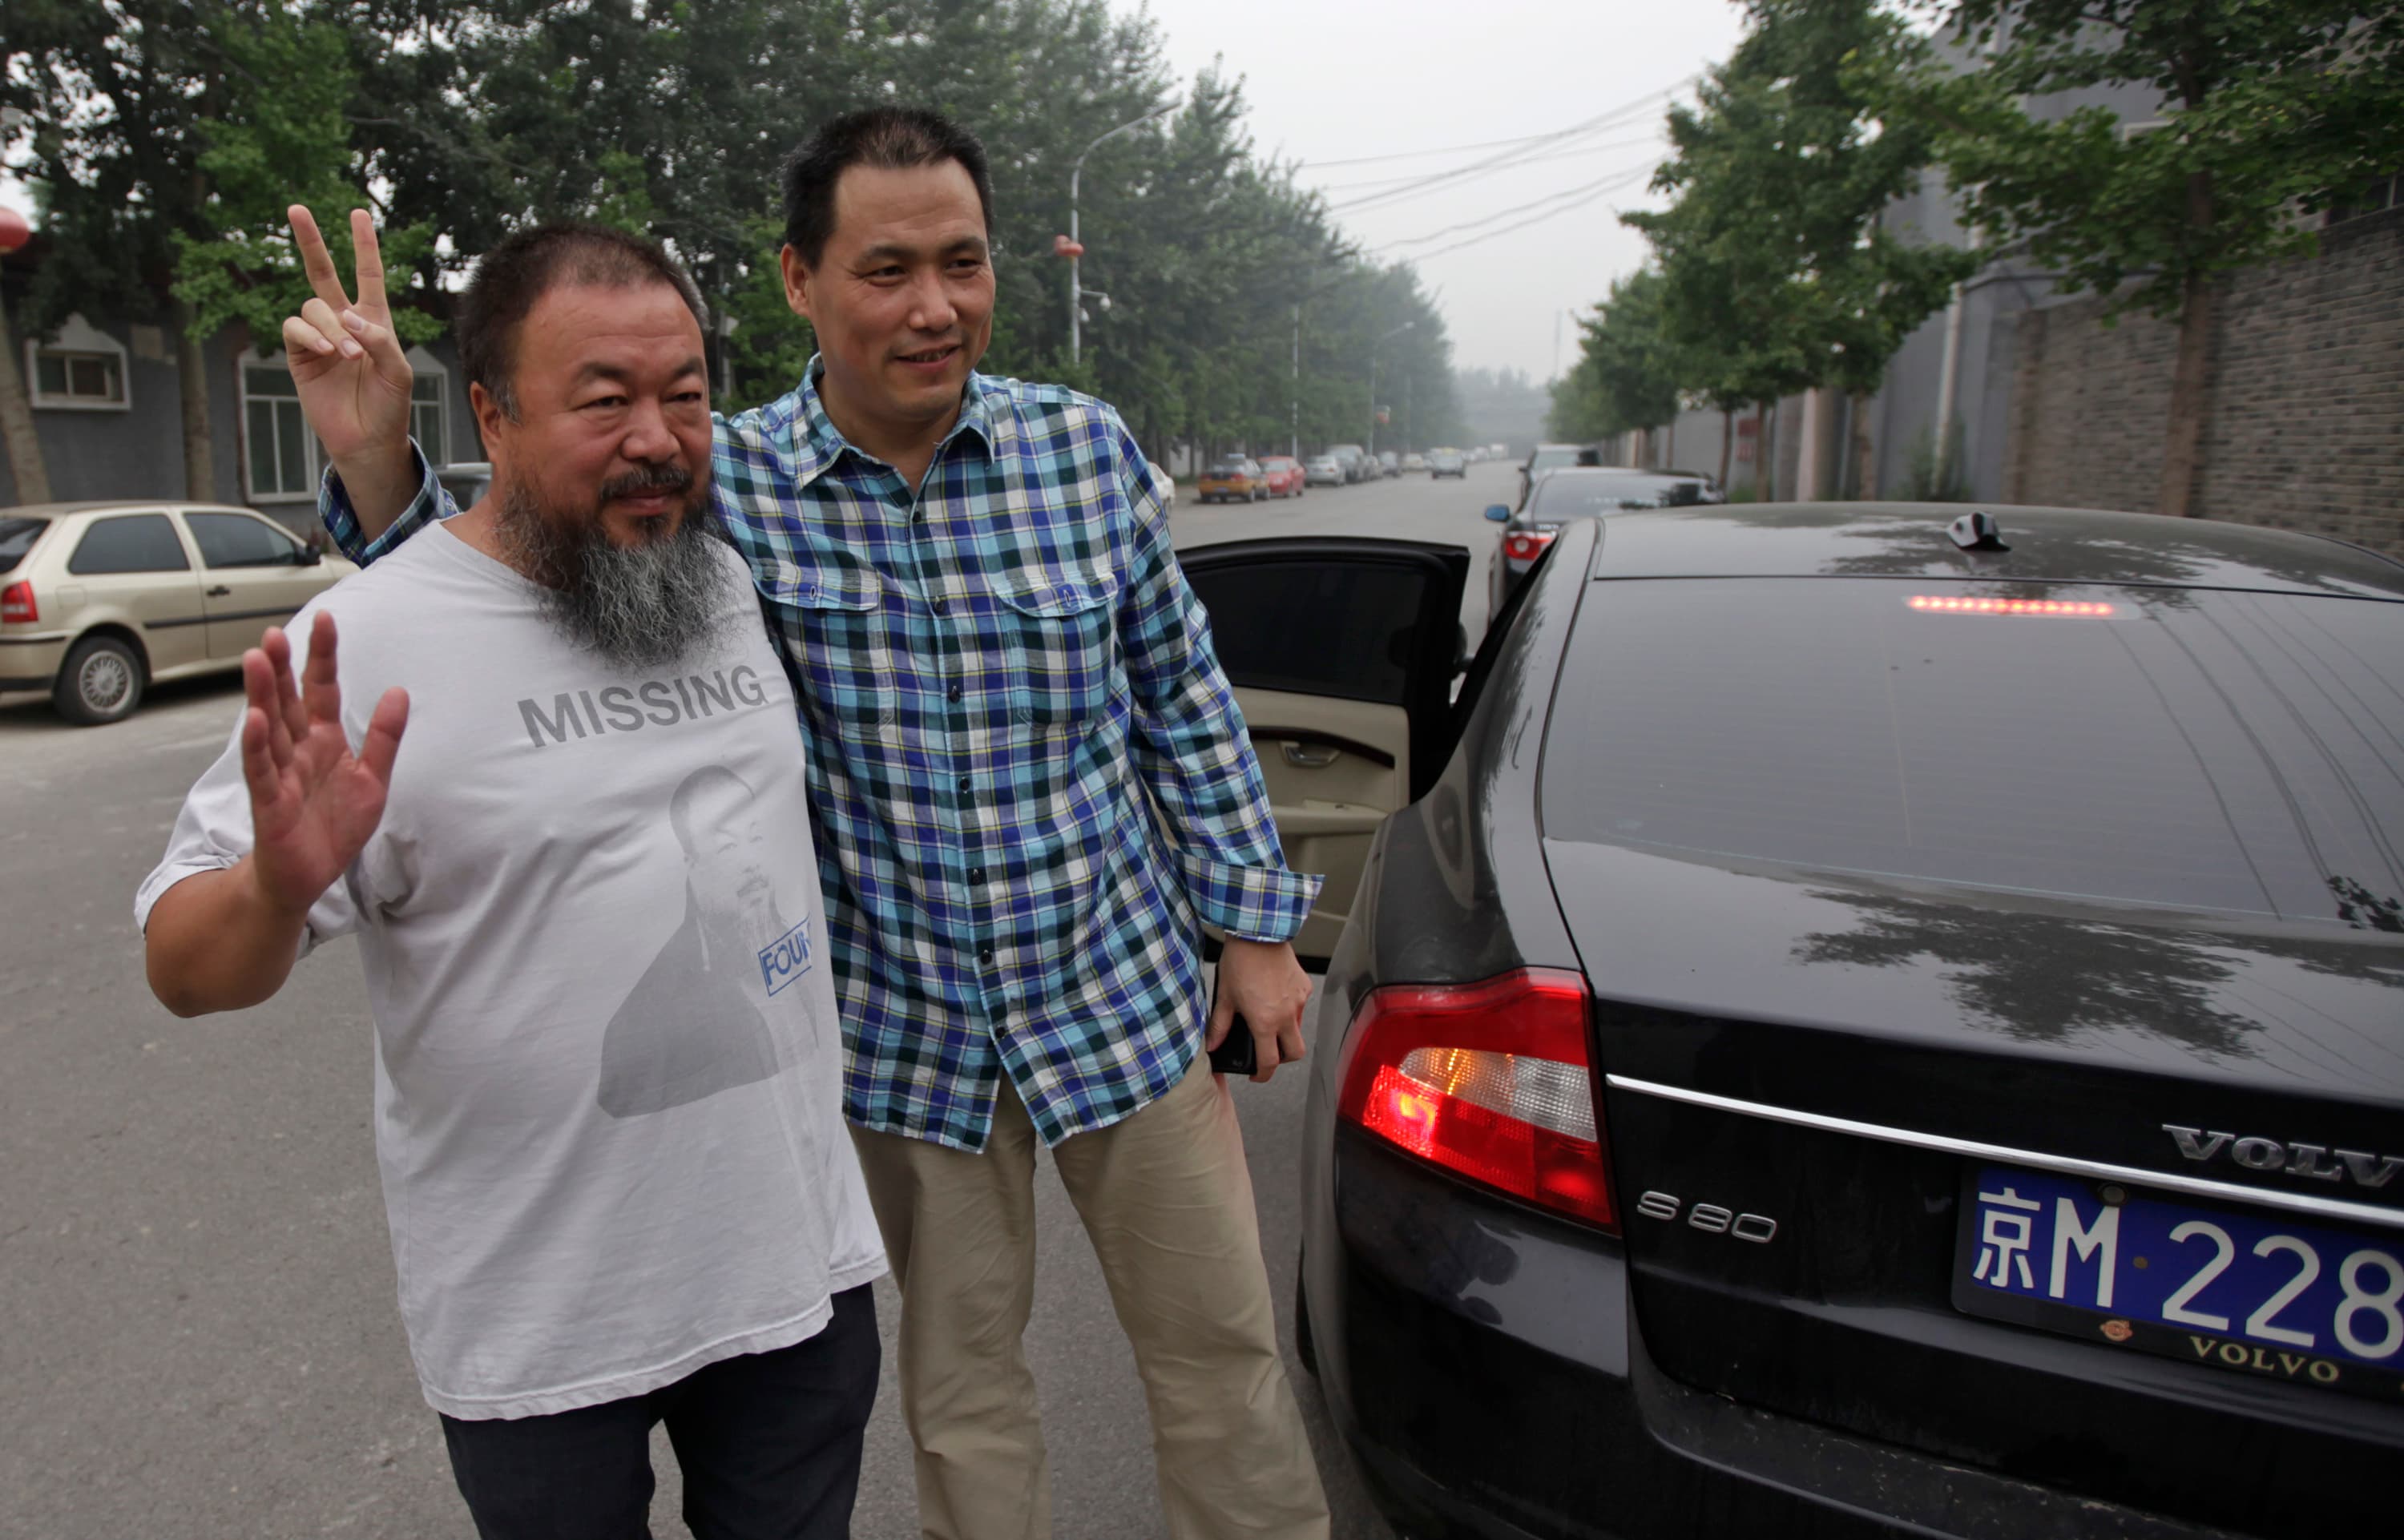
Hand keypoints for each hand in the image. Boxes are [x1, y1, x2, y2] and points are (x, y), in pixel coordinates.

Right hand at [240, 612, 409, 917]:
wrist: (308, 877)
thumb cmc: (334, 827)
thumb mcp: (373, 781)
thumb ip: (385, 738)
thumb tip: (398, 691)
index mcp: (325, 741)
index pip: (323, 690)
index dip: (323, 657)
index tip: (326, 619)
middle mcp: (299, 751)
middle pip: (289, 702)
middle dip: (283, 668)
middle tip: (274, 632)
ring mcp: (281, 774)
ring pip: (270, 727)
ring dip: (263, 694)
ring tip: (256, 659)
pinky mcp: (270, 803)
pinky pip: (262, 771)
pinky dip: (258, 746)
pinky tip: (254, 719)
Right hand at [282, 206, 413, 485]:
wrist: (368, 439)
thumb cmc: (390, 405)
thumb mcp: (398, 370)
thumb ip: (379, 340)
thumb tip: (347, 317)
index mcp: (373, 320)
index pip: (368, 275)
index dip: (363, 245)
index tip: (358, 213)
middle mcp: (343, 322)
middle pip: (323, 272)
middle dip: (310, 241)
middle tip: (296, 208)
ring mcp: (319, 337)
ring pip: (313, 307)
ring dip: (330, 327)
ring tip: (348, 356)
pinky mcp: (299, 355)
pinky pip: (294, 329)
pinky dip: (310, 335)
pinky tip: (325, 352)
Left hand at [1205, 937, 1312, 1083]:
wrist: (1259, 933)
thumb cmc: (1240, 962)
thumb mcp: (1224, 996)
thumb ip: (1219, 1025)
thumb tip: (1212, 1045)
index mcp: (1266, 1022)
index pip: (1270, 1062)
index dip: (1263, 1075)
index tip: (1257, 1076)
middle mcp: (1287, 1016)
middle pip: (1295, 1053)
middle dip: (1284, 1059)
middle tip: (1269, 1054)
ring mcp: (1299, 1001)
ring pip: (1299, 1028)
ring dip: (1287, 1032)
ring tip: (1268, 1018)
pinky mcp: (1304, 986)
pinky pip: (1301, 1006)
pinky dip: (1291, 1009)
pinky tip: (1276, 997)